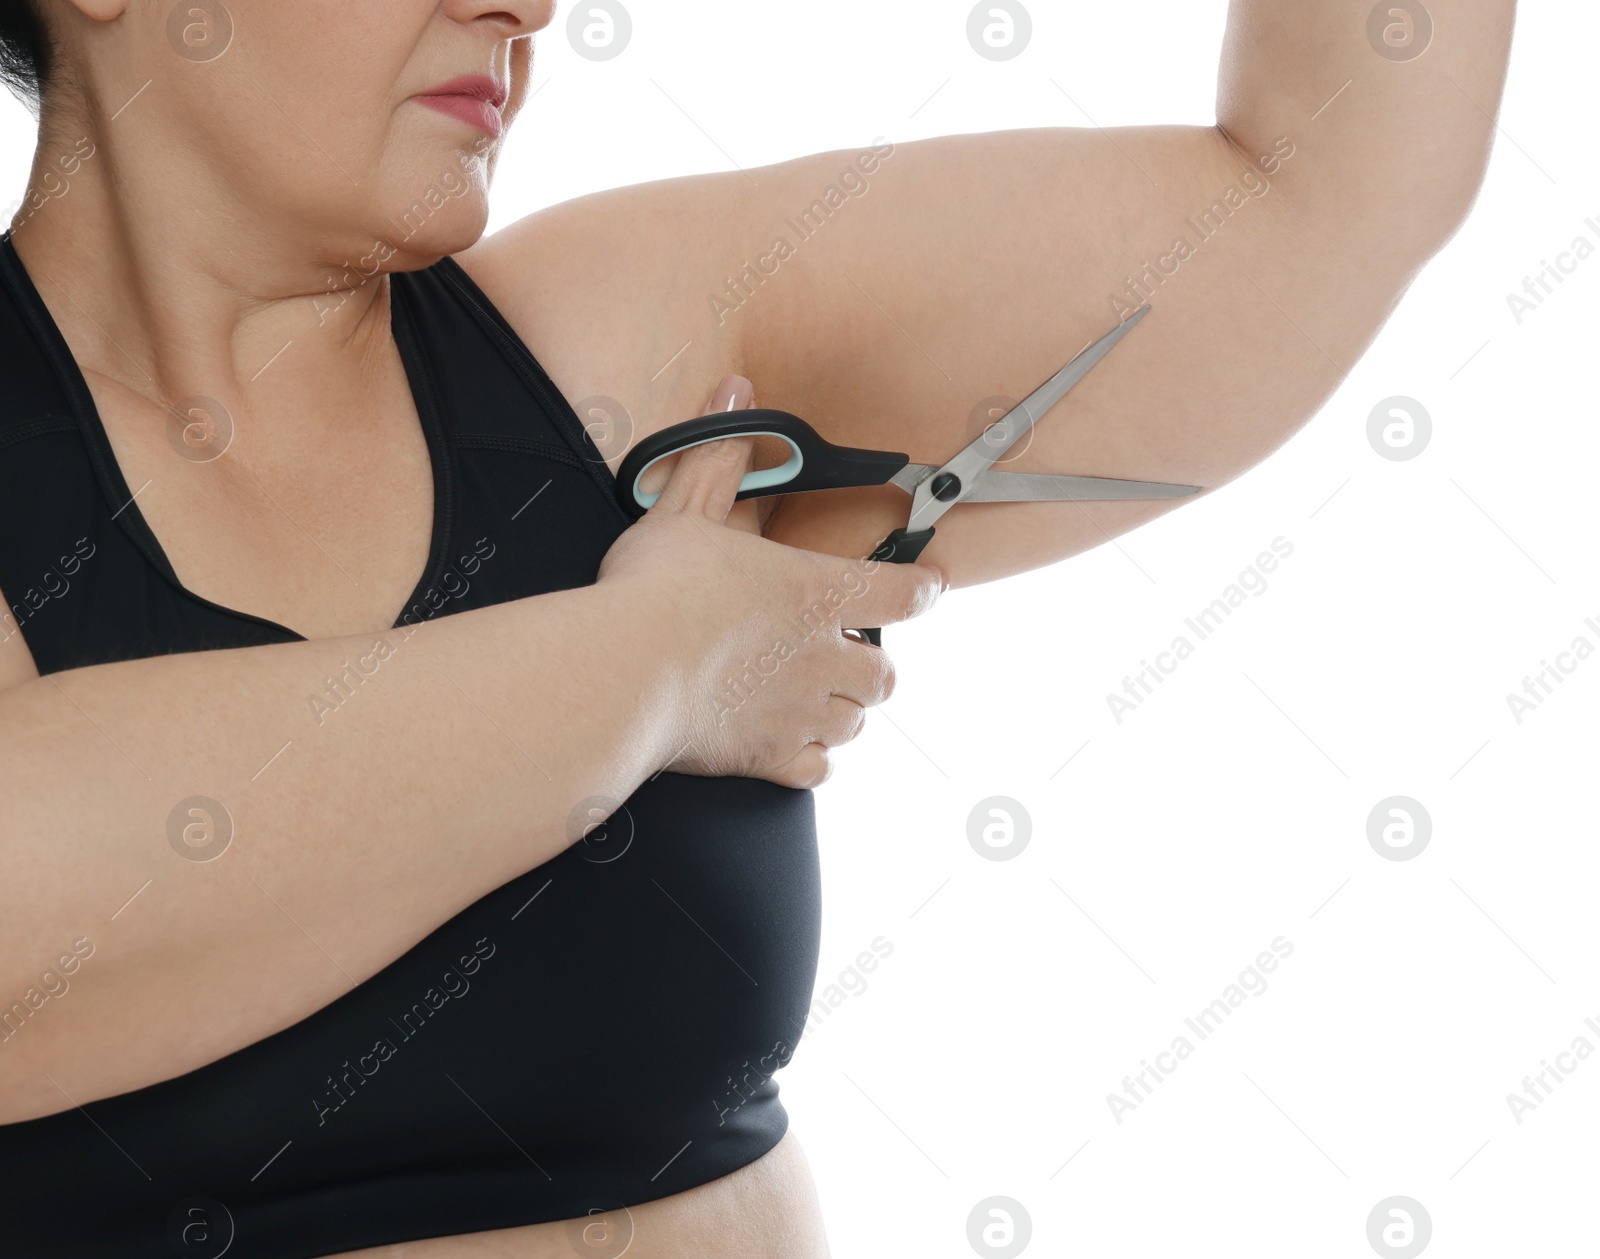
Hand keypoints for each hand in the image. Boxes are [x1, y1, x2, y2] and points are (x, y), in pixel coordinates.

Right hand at [598, 374, 944, 787]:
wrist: (625, 672)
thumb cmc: (656, 592)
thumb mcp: (686, 509)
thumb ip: (722, 458)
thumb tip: (737, 391)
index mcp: (819, 592)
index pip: (904, 592)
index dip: (921, 589)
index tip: (926, 586)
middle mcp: (826, 656)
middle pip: (885, 673)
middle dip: (870, 664)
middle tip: (838, 652)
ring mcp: (803, 712)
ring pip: (855, 721)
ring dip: (842, 710)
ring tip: (811, 696)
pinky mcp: (772, 758)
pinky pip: (818, 769)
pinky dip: (811, 758)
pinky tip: (788, 743)